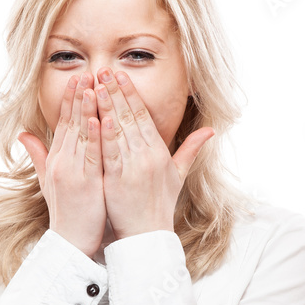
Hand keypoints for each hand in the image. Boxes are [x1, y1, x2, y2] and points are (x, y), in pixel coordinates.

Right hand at [17, 72, 106, 258]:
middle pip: (71, 124)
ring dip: (86, 109)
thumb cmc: (66, 213)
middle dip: (79, 97)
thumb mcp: (47, 181)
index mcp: (56, 160)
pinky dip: (94, 137)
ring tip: (93, 87)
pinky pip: (91, 156)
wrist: (70, 242)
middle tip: (87, 72)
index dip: (70, 100)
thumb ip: (38, 155)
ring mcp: (73, 172)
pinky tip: (99, 119)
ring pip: (81, 135)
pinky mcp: (85, 184)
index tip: (78, 78)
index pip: (63, 124)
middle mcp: (62, 163)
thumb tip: (23, 134)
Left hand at [94, 68, 214, 239]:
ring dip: (106, 106)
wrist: (149, 235)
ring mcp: (133, 168)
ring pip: (118, 131)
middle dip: (115, 92)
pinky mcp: (118, 181)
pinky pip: (111, 154)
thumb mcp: (178, 175)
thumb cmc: (160, 205)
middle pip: (130, 117)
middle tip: (103, 69)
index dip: (130, 93)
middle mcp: (147, 156)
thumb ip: (190, 150)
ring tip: (94, 85)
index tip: (119, 75)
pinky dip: (105, 136)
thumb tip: (210, 130)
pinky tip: (98, 118)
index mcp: (159, 152)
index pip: (143, 115)